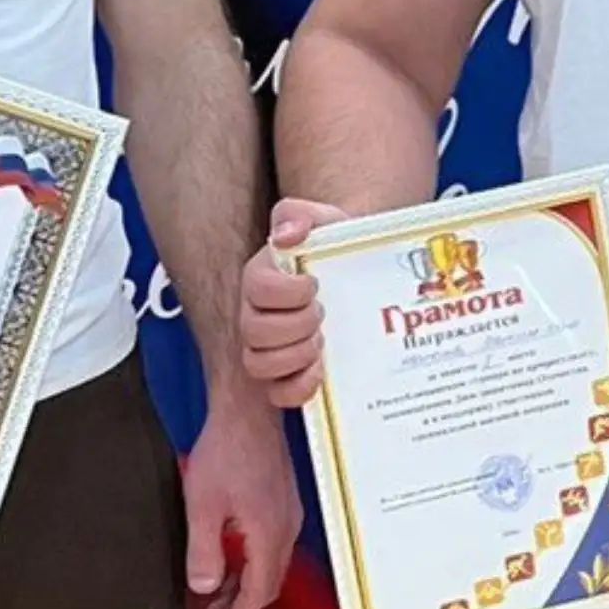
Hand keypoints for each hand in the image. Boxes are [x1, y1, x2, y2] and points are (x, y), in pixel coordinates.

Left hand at [183, 391, 304, 608]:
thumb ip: (204, 550)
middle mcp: (285, 527)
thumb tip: (205, 587)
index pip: (257, 594)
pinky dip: (251, 563)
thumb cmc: (227, 448)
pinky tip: (232, 560)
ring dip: (244, 586)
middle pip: (266, 584)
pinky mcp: (281, 498)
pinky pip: (271, 545)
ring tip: (217, 598)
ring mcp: (286, 512)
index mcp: (269, 534)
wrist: (248, 408)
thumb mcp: (203, 503)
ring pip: (269, 565)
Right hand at [239, 197, 347, 408]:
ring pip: (258, 364)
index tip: (314, 283)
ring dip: (296, 355)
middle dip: (296, 324)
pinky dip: (299, 387)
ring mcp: (267, 347)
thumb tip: (288, 235)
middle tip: (322, 313)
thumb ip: (299, 214)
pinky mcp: (284, 375)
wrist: (354, 272)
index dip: (287, 290)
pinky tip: (321, 371)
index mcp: (260, 277)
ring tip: (322, 340)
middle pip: (255, 332)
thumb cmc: (333, 247)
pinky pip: (277, 394)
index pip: (256, 288)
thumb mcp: (322, 219)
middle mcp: (254, 314)